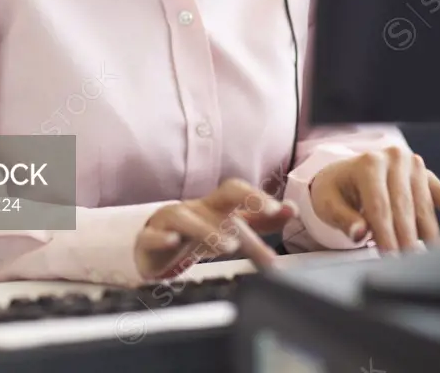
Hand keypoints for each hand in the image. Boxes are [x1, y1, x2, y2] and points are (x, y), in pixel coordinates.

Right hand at [134, 177, 298, 279]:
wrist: (150, 244)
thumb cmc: (194, 233)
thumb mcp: (226, 228)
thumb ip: (258, 223)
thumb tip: (291, 211)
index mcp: (217, 207)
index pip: (243, 195)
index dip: (264, 200)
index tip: (289, 210)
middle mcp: (198, 208)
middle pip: (224, 193)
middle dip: (248, 196)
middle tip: (269, 209)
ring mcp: (172, 220)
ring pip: (189, 217)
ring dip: (209, 229)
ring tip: (230, 245)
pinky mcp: (149, 238)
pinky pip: (153, 234)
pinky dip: (163, 236)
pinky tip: (173, 241)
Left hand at [310, 146, 439, 251]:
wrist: (345, 173)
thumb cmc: (336, 190)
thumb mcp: (328, 202)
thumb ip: (343, 218)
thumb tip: (359, 233)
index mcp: (368, 163)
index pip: (380, 205)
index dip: (385, 234)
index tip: (390, 259)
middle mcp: (394, 158)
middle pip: (403, 207)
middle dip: (406, 239)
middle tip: (408, 265)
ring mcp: (414, 165)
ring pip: (424, 207)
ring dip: (427, 236)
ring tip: (427, 261)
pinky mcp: (428, 176)